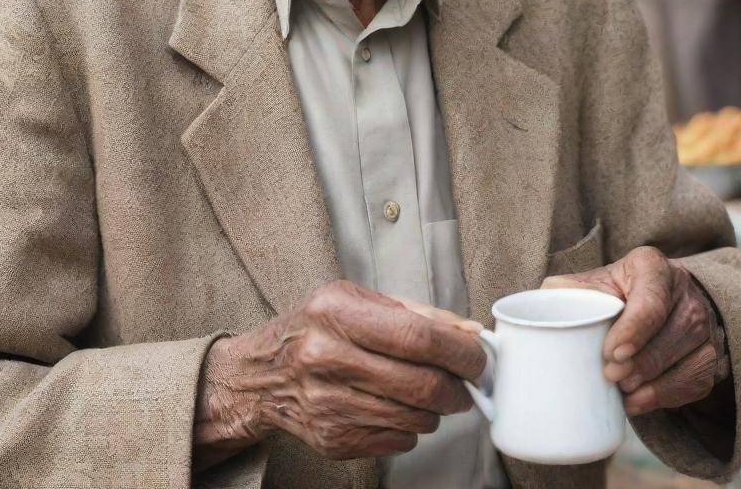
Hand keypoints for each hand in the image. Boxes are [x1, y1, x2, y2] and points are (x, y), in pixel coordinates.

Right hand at [193, 280, 485, 463]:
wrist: (263, 373)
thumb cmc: (317, 327)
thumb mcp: (357, 300)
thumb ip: (415, 313)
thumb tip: (469, 330)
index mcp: (336, 312)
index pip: (416, 336)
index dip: (459, 351)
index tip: (477, 357)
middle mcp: (327, 357)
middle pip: (420, 383)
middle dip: (457, 388)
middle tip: (465, 384)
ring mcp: (328, 404)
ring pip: (413, 418)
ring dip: (437, 410)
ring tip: (431, 394)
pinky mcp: (332, 439)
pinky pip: (395, 441)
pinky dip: (411, 428)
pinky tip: (399, 409)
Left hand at [542, 247, 728, 415]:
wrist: (655, 298)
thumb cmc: (614, 292)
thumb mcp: (592, 282)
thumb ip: (567, 291)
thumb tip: (536, 312)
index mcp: (652, 266)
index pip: (651, 299)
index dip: (634, 329)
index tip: (611, 353)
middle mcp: (685, 290)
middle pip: (673, 332)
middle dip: (642, 360)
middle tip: (612, 376)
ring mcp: (704, 323)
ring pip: (689, 358)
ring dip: (656, 381)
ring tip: (626, 392)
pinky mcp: (709, 354)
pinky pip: (696, 379)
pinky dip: (668, 395)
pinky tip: (641, 401)